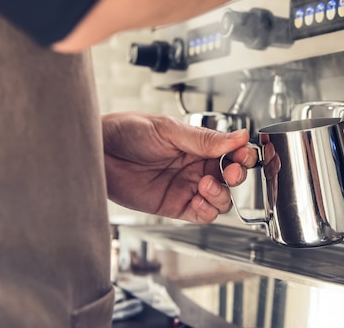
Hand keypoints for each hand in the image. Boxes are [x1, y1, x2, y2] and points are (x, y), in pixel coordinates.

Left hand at [102, 112, 256, 222]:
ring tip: (205, 184)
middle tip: (232, 170)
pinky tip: (198, 200)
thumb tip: (238, 137)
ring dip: (221, 194)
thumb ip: (205, 139)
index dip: (243, 153)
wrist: (99, 152)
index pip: (232, 151)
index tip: (244, 153)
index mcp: (199, 144)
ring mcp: (187, 187)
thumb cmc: (127, 132)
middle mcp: (197, 166)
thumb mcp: (169, 130)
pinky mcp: (175, 206)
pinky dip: (207, 210)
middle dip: (238, 174)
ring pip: (222, 198)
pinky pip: (202, 214)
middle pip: (232, 176)